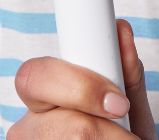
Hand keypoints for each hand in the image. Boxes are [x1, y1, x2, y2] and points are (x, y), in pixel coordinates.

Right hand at [7, 19, 155, 139]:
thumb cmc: (123, 139)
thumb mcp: (131, 111)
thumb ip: (126, 74)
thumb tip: (121, 30)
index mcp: (42, 97)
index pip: (34, 77)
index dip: (81, 87)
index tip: (119, 104)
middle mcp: (27, 128)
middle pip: (56, 124)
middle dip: (97, 128)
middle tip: (125, 131)